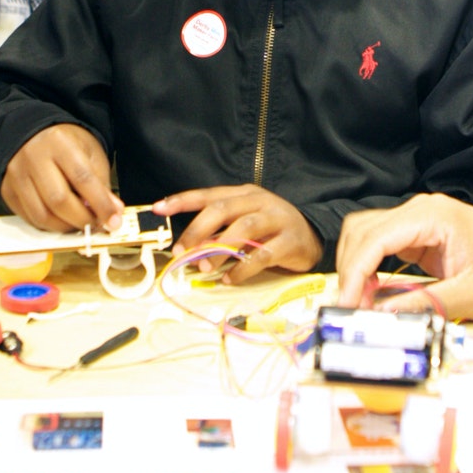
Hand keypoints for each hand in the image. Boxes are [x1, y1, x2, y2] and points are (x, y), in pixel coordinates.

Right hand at [1, 123, 123, 231]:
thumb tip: (112, 213)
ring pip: (42, 215)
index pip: (82, 178)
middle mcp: (33, 157)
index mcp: (58, 142)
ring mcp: (16, 175)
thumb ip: (101, 184)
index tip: (113, 220)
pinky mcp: (7, 190)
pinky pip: (29, 218)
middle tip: (97, 225)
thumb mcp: (90, 153)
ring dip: (66, 227)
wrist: (32, 134)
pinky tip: (62, 221)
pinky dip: (50, 226)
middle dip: (83, 220)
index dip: (100, 203)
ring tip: (80, 224)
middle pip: (59, 200)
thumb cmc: (65, 144)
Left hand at [161, 185, 320, 285]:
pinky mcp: (290, 241)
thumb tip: (187, 247)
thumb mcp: (245, 221)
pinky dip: (243, 268)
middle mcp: (260, 202)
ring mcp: (277, 219)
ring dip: (220, 248)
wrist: (313, 236)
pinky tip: (230, 279)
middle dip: (198, 229)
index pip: (209, 194)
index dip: (182, 200)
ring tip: (203, 268)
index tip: (159, 209)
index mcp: (245, 194)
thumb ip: (220, 229)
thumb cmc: (271, 229)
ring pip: (244, 228)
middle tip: (181, 250)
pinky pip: (263, 255)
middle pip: (224, 209)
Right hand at [334, 197, 472, 320]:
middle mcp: (419, 210)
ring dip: (355, 268)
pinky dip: (368, 268)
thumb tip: (382, 318)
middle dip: (349, 271)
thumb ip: (427, 304)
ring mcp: (416, 220)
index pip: (375, 238)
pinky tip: (372, 295)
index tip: (346, 305)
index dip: (354, 272)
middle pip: (361, 232)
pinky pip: (379, 245)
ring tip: (359, 304)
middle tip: (350, 310)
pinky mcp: (417, 234)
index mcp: (433, 216)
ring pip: (364, 235)